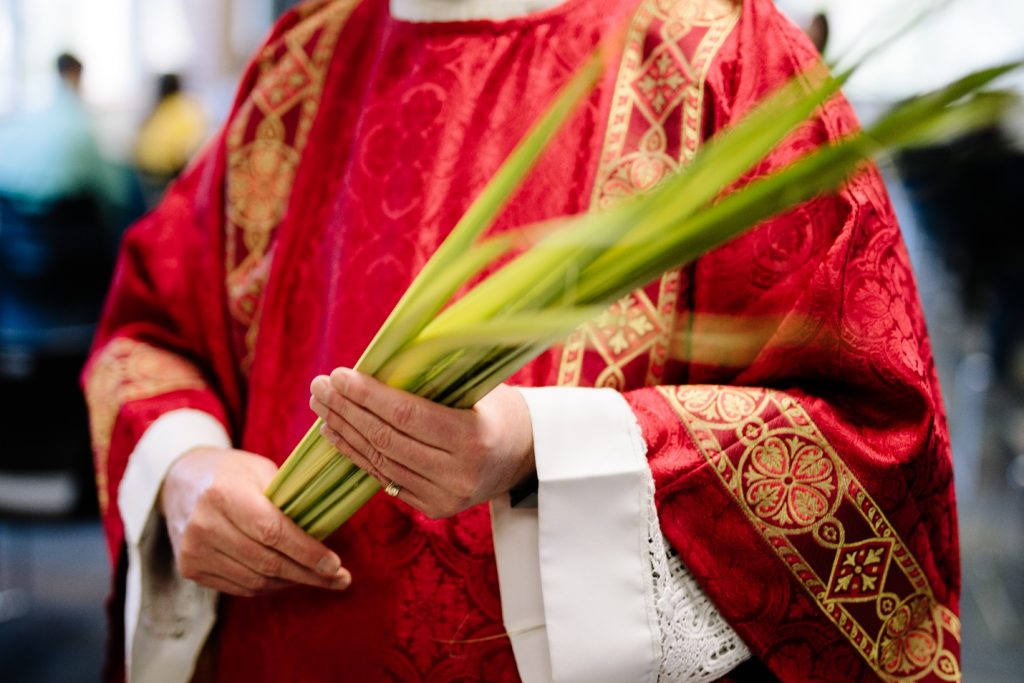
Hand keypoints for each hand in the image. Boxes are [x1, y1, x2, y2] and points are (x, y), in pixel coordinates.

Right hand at [159, 447, 351, 596]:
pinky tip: (289, 578)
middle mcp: (204, 525)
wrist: (179, 481)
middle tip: (340, 579)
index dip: (307, 551)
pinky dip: (269, 586)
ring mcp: (194, 551)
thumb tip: (327, 530)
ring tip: (320, 579)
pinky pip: (240, 587)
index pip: (272, 531)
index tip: (335, 565)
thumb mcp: (260, 470)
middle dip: (309, 574)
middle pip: (266, 562)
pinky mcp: (190, 569)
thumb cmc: (231, 472)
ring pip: (255, 580)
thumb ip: (288, 498)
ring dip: (292, 583)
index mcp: (224, 494)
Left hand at [309, 368, 534, 518]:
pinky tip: (336, 433)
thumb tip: (380, 358)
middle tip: (320, 386)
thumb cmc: (500, 409)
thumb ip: (436, 379)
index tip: (339, 375)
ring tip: (321, 405)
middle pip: (387, 440)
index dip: (369, 396)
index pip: (407, 416)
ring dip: (344, 432)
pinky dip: (356, 454)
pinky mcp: (432, 508)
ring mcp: (444, 497)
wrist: (527, 456)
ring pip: (380, 462)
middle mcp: (458, 474)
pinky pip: (384, 478)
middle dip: (347, 411)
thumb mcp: (480, 387)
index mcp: (474, 439)